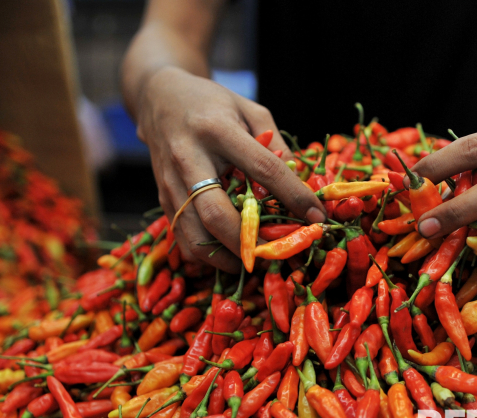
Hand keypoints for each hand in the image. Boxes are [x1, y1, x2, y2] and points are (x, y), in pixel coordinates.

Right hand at [136, 67, 325, 271]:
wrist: (159, 97)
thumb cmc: (213, 104)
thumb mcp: (250, 111)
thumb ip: (277, 144)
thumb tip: (301, 184)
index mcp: (217, 130)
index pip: (263, 169)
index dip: (294, 196)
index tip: (317, 217)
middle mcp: (189, 157)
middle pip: (217, 213)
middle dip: (248, 242)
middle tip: (274, 253)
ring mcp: (170, 180)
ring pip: (193, 232)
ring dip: (224, 256)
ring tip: (251, 261)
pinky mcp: (161, 196)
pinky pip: (182, 235)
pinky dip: (206, 252)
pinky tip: (228, 253)